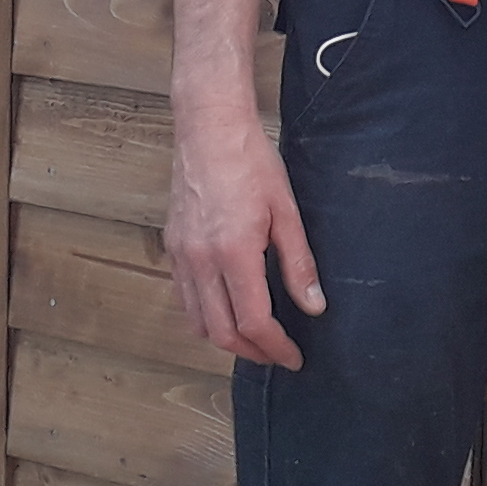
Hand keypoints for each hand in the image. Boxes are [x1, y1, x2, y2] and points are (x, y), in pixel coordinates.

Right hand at [167, 112, 324, 369]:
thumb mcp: (286, 211)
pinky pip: (185, 298)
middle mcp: (201, 260)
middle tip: (277, 355)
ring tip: (255, 339)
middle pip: (222, 333)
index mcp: (233, 252)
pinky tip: (227, 310)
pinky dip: (205, 317)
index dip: (276, 347)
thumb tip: (314, 306)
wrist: (209, 127)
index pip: (254, 322)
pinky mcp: (171, 247)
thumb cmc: (251, 161)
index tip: (294, 357)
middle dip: (253, 352)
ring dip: (226, 339)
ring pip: (198, 322)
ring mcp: (180, 255)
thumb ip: (299, 264)